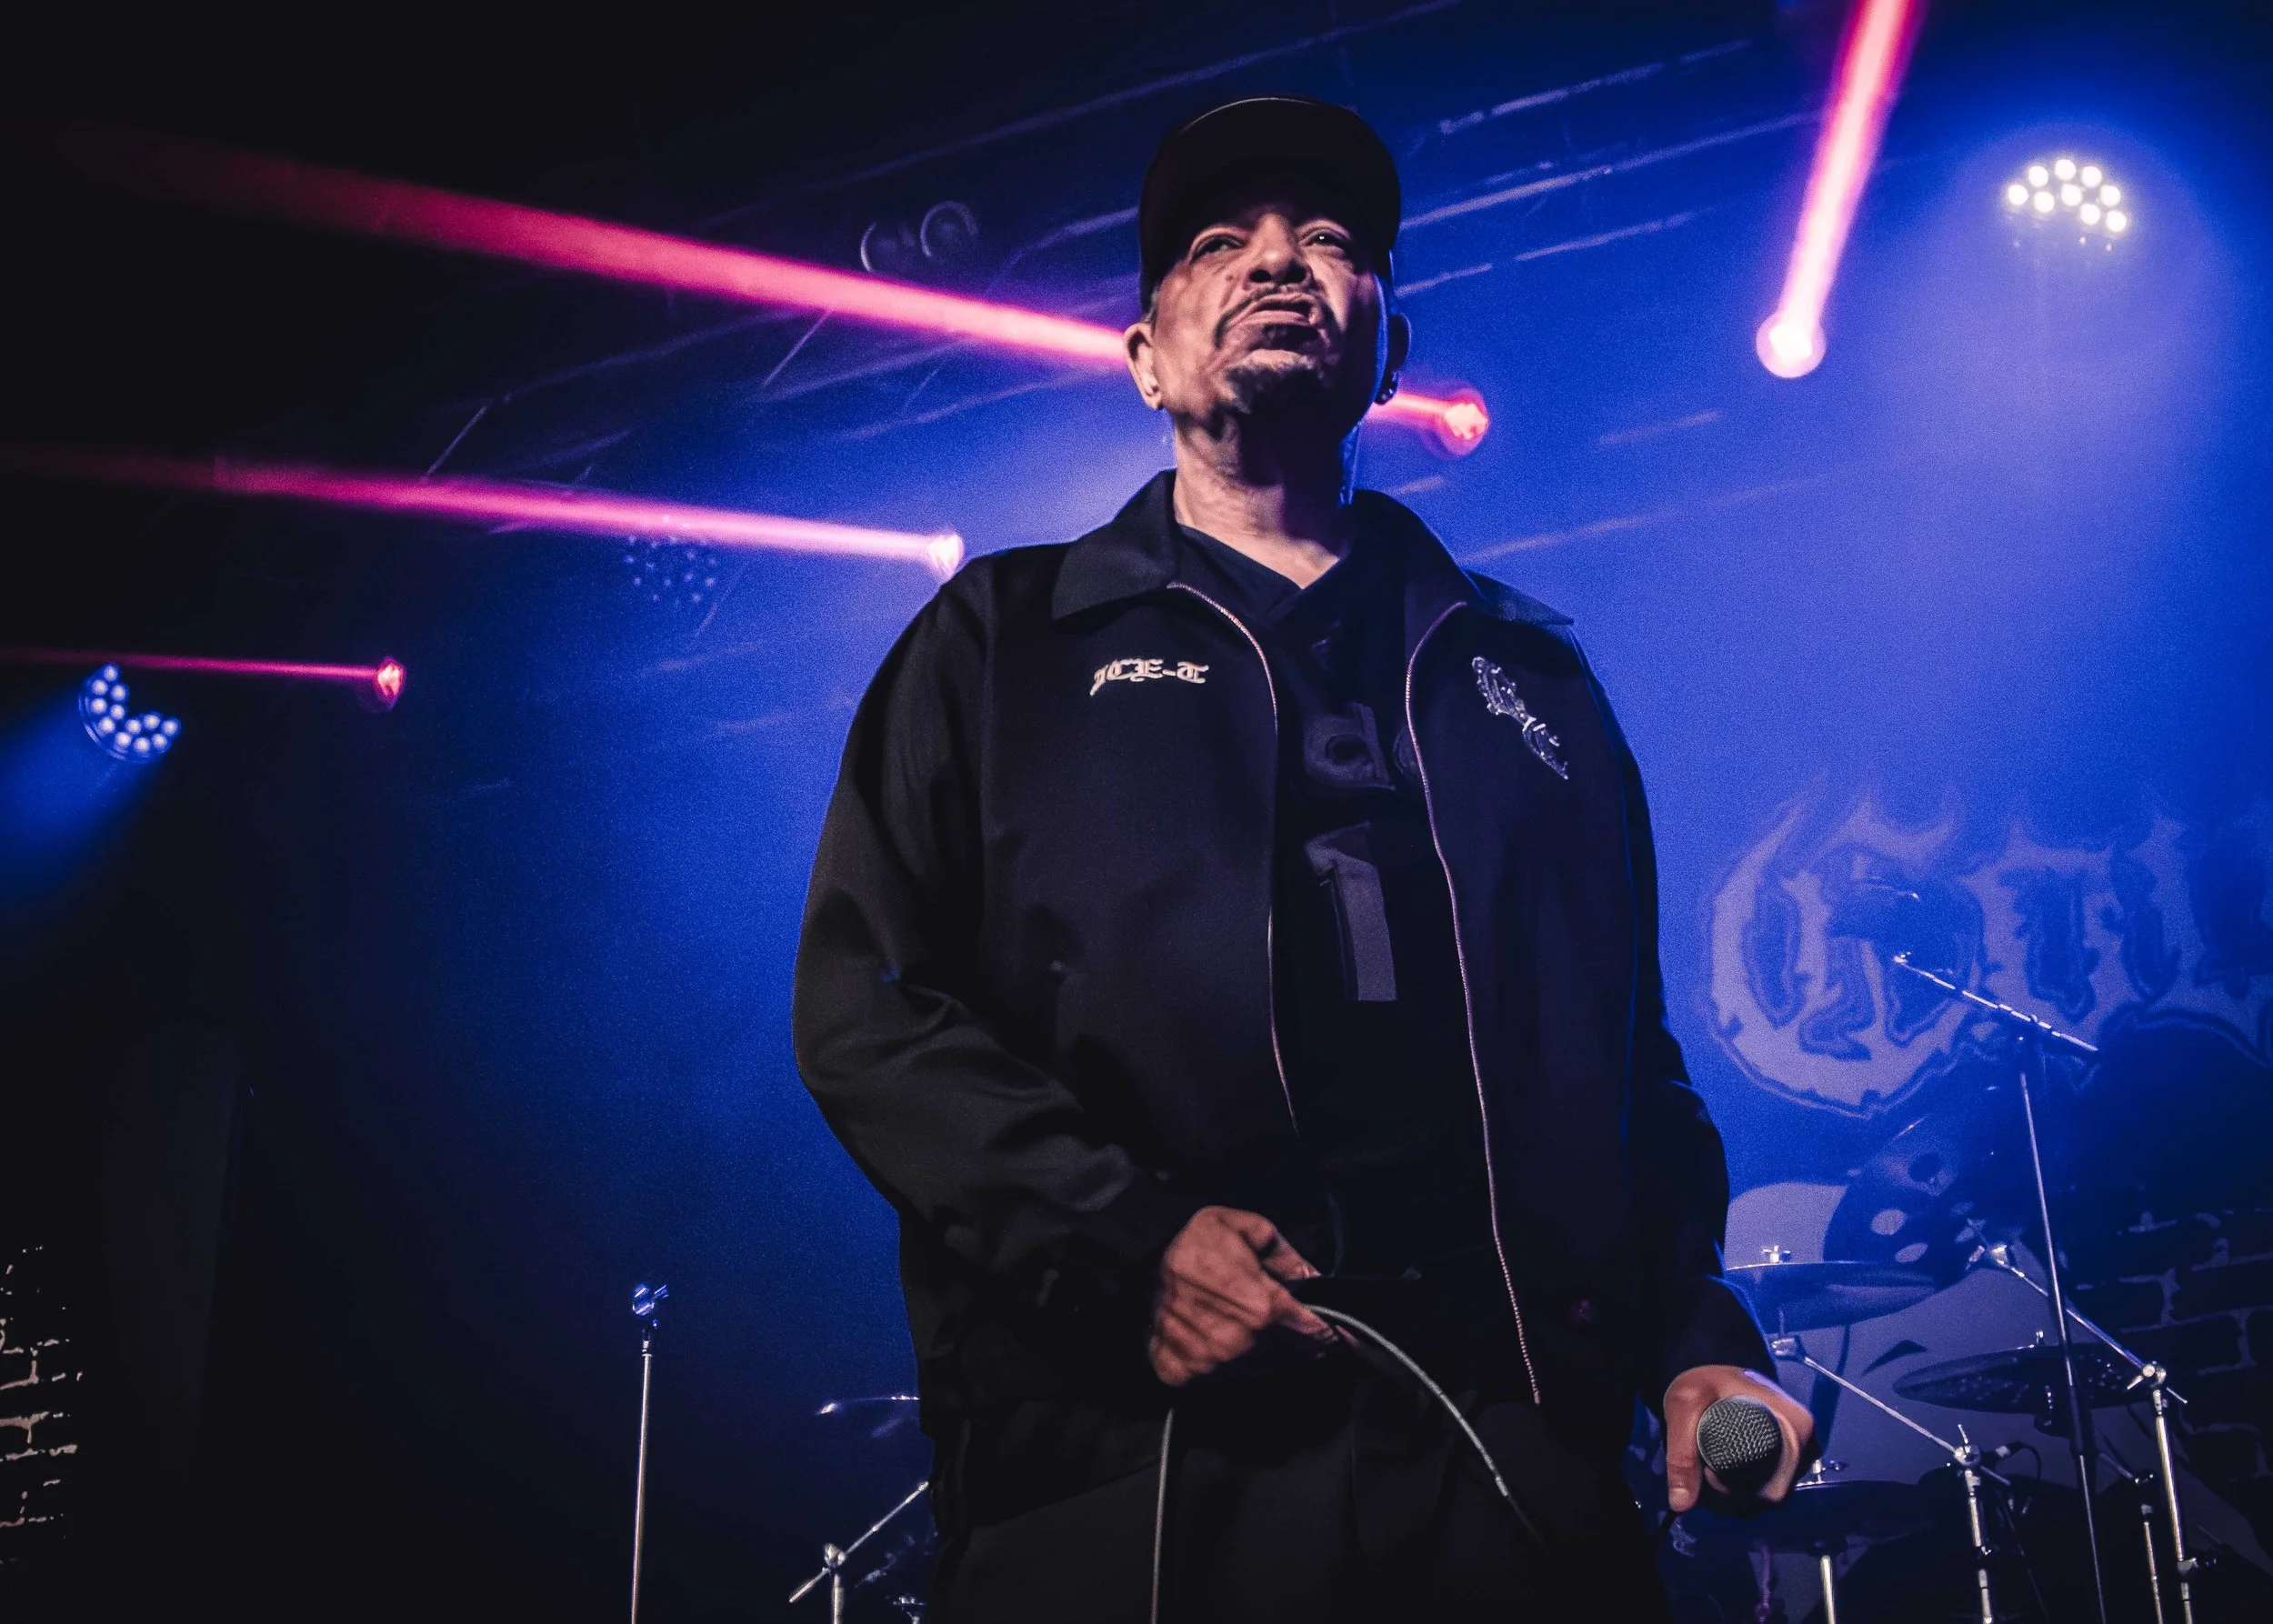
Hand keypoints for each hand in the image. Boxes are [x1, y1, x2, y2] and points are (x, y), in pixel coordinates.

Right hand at [1148, 1206, 1334, 1386]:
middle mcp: (1240, 1344)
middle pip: (1292, 1356)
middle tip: (1296, 1328)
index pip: (1314, 1333)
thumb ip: (1285, 1254)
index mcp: (1261, 1307)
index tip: (1334, 1331)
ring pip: (1260, 1372)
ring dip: (1268, 1357)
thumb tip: (1314, 1278)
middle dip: (1300, 1343)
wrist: (1134, 1260)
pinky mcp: (1184, 1374)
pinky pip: (1221, 1380)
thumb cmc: (1193, 1241)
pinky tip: (1224, 1344)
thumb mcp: (1245, 1227)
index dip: (1328, 1331)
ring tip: (1259, 1333)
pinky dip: (1228, 1366)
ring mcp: (1210, 1365)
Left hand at [1663, 1365, 1814, 1512]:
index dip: (1737, 1491)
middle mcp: (1806, 1444)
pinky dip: (1743, 1490)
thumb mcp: (1686, 1408)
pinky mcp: (1788, 1459)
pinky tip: (1719, 1477)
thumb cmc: (1705, 1381)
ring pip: (1768, 1494)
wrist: (1713, 1367)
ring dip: (1737, 1495)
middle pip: (1772, 1494)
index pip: (1773, 1488)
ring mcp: (1799, 1454)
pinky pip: (1768, 1487)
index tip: (1708, 1473)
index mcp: (1797, 1428)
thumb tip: (1681, 1505)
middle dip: (1733, 1495)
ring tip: (1708, 1470)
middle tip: (1703, 1471)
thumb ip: (1681, 1455)